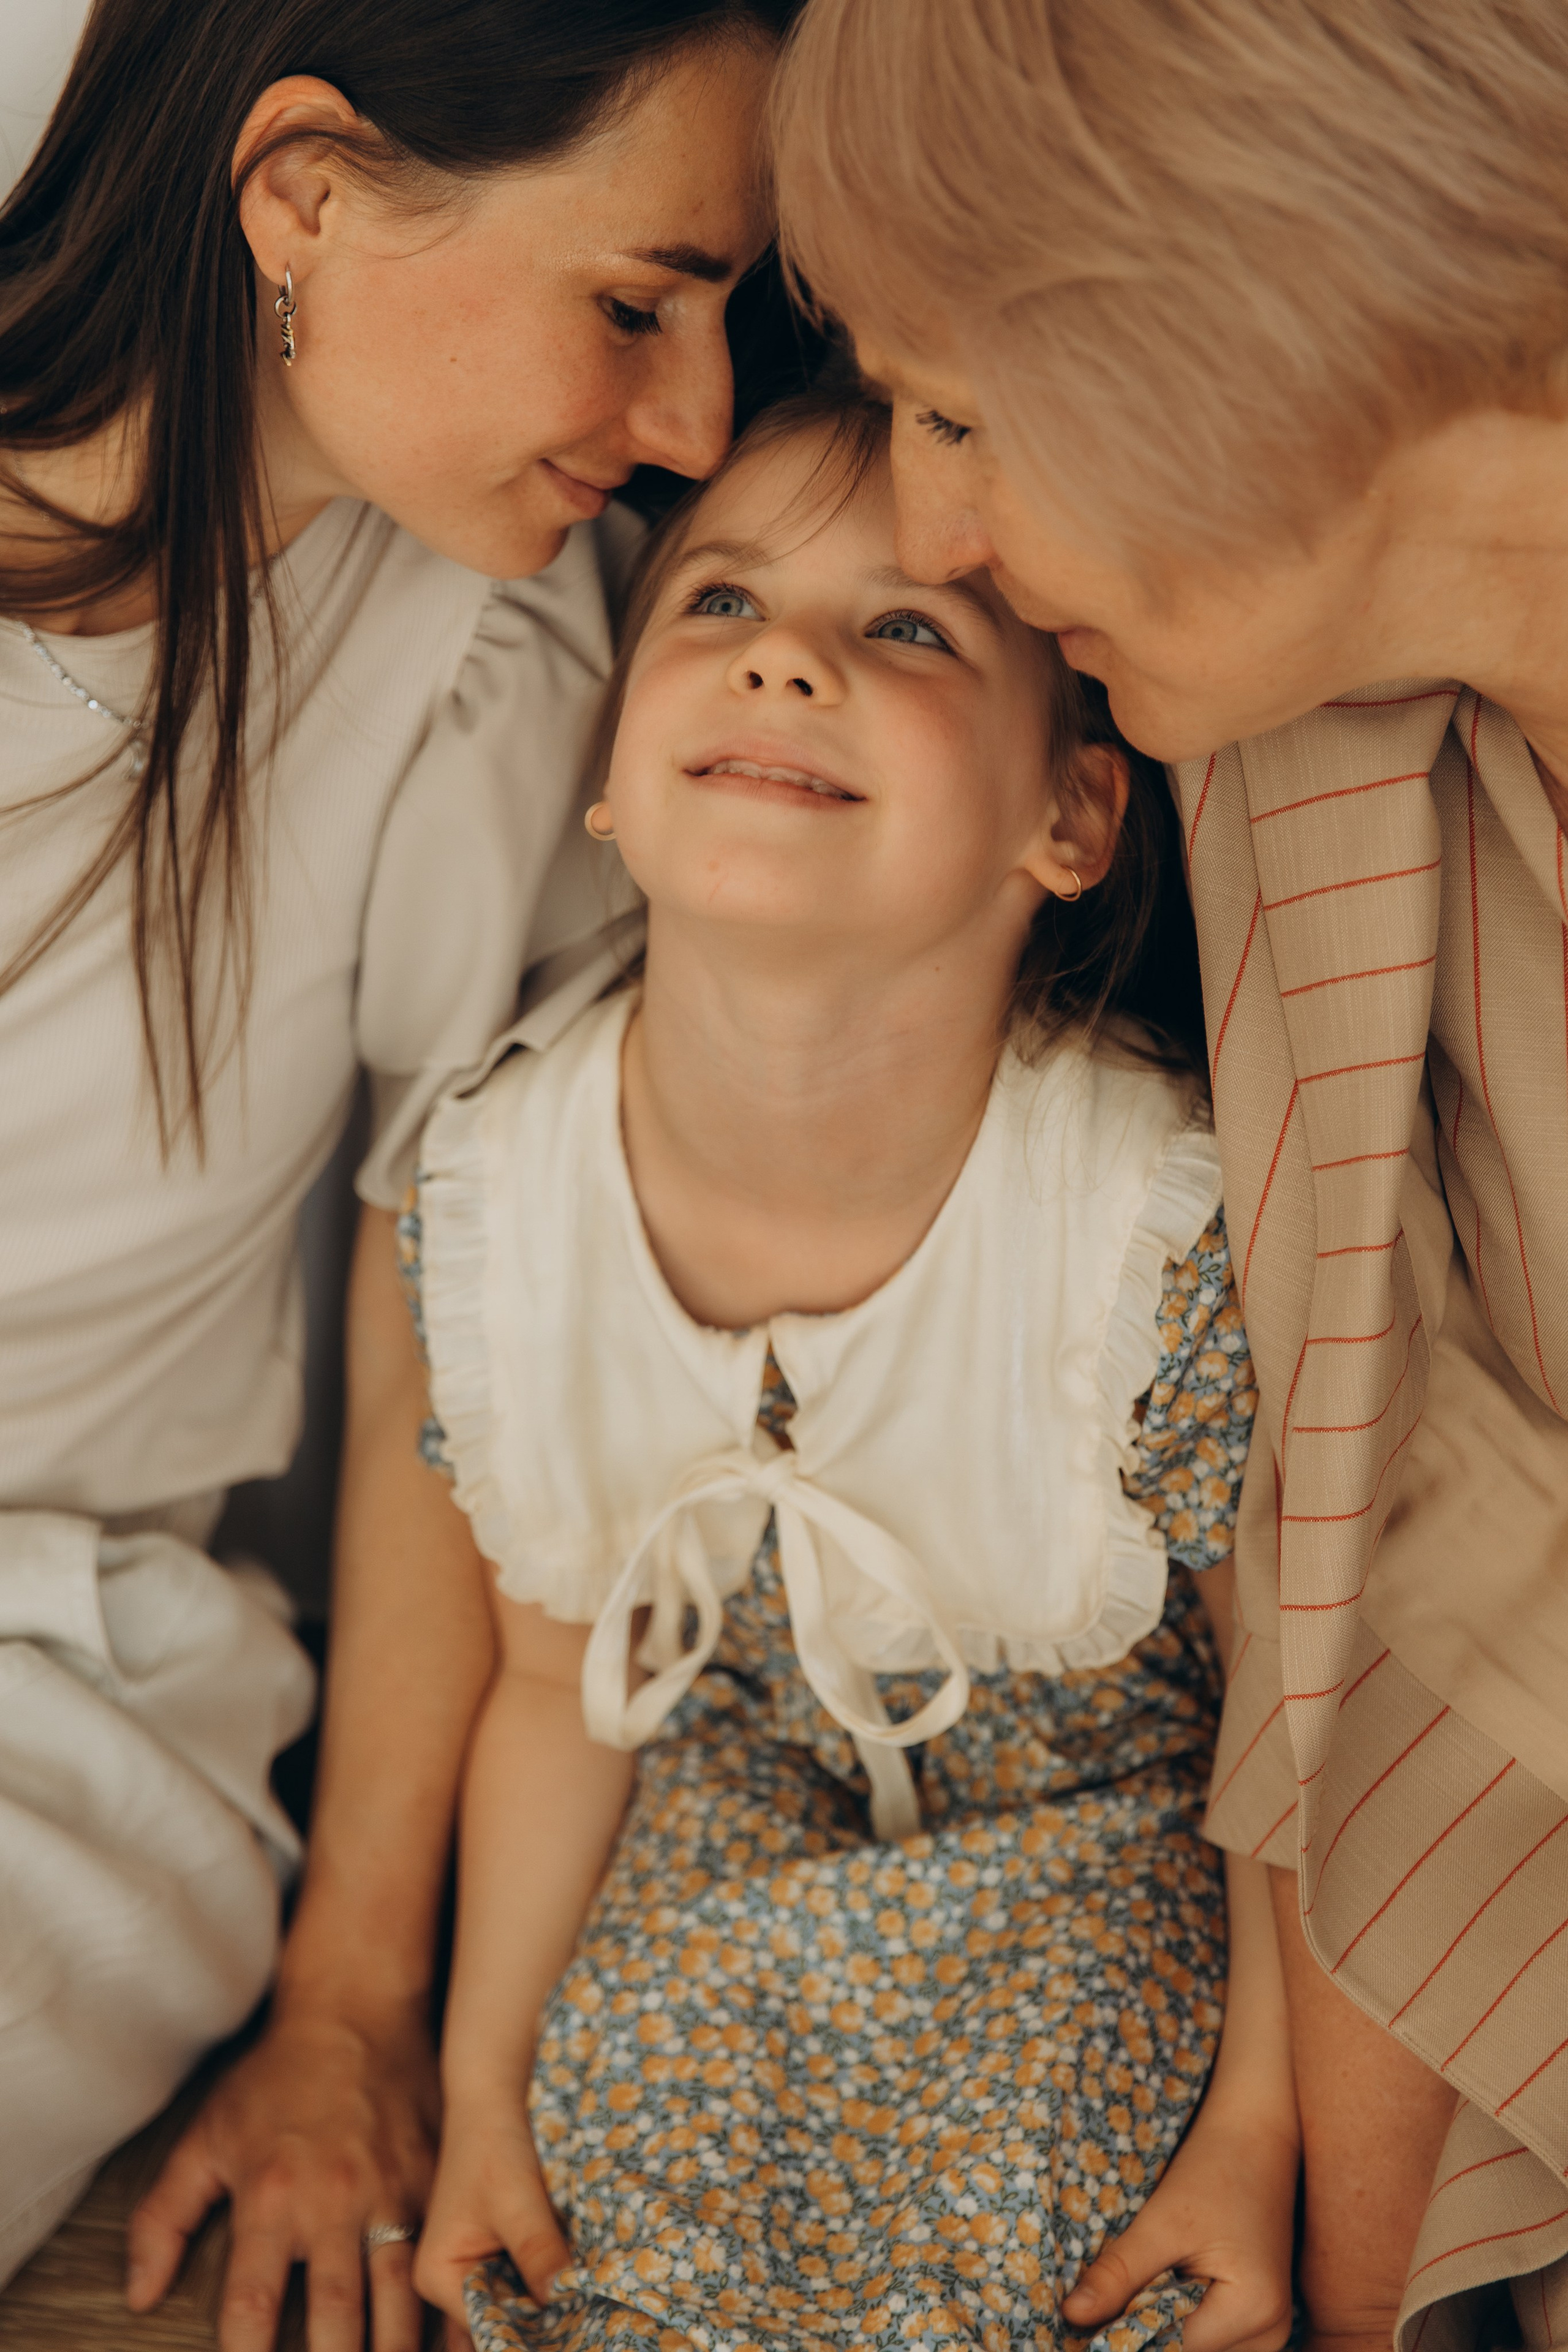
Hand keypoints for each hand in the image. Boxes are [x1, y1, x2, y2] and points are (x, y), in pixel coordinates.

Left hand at [126, 1994, 439, 2351]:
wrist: (356, 2005)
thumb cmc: (276, 2076)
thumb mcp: (207, 2136)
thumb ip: (164, 2218)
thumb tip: (140, 2294)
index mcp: (270, 2198)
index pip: (251, 2307)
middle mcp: (332, 2202)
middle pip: (336, 2318)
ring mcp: (391, 2191)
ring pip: (399, 2297)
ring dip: (395, 2349)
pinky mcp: (433, 2176)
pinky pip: (443, 2254)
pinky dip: (450, 2304)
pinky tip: (456, 2339)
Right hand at [415, 2096, 570, 2325]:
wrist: (491, 2104)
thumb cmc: (494, 2146)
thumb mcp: (519, 2203)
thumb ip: (539, 2254)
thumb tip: (567, 2302)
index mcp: (436, 2278)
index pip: (487, 2326)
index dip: (531, 2332)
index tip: (573, 2326)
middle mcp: (444, 2283)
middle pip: (498, 2321)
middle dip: (537, 2321)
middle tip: (582, 2315)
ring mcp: (465, 2270)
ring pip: (511, 2304)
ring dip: (542, 2301)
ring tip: (578, 2300)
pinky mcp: (486, 2256)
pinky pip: (516, 2284)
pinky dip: (540, 2282)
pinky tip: (567, 2280)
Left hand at [1062, 2099, 1297, 2351]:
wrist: (1255, 2137)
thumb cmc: (1214, 2169)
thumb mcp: (1161, 2221)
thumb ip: (1119, 2273)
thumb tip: (1071, 2316)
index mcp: (1255, 2309)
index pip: (1175, 2349)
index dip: (1126, 2334)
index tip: (1088, 2316)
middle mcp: (1272, 2332)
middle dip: (1145, 2330)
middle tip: (1112, 2291)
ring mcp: (1271, 2329)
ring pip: (1197, 2347)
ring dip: (1163, 2324)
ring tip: (1147, 2277)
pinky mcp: (1261, 2319)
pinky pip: (1210, 2336)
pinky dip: (1181, 2317)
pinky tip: (1163, 2285)